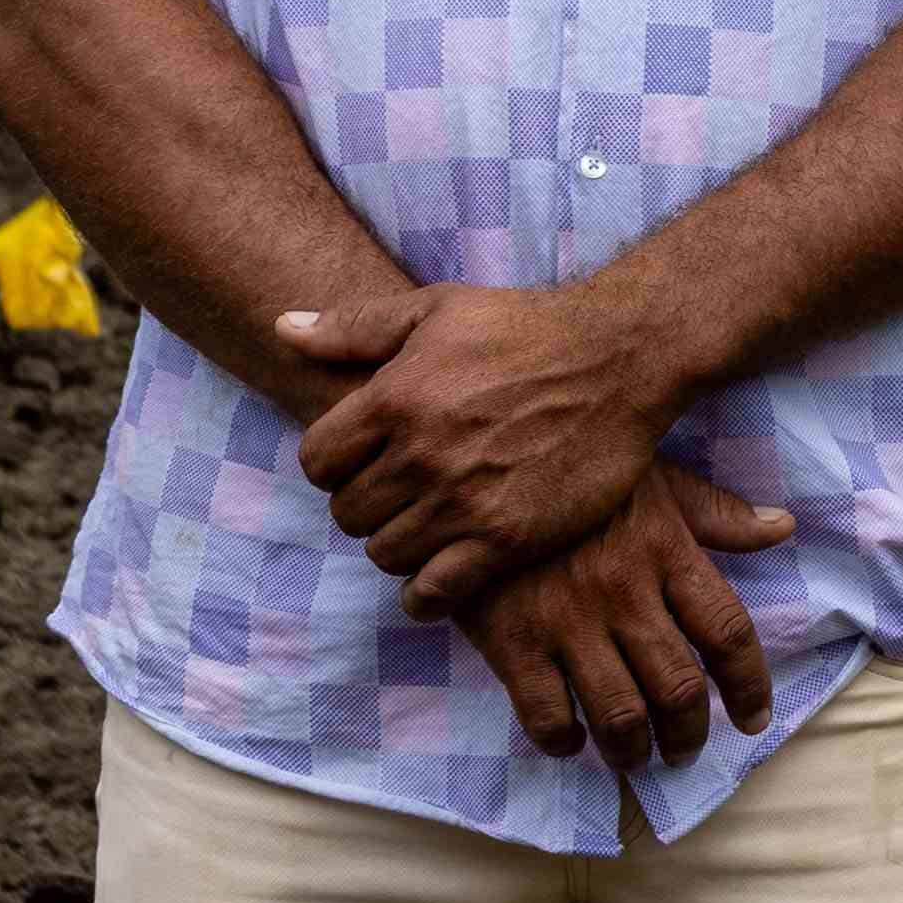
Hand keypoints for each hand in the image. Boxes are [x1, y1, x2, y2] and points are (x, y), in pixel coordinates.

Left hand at [282, 278, 681, 584]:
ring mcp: (463, 501)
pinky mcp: (506, 538)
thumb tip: (282, 327)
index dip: (333, 465)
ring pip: (385, 553)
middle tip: (400, 494)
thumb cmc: (526, 326)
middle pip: (347, 512)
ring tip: (426, 525)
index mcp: (394, 396)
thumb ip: (354, 325)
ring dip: (398, 544)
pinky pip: (433, 592)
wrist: (620, 358)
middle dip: (365, 505)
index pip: (316, 461)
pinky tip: (438, 576)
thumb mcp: (436, 308)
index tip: (363, 462)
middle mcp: (421, 453)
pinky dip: (424, 595)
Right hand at [453, 465, 802, 765]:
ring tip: (634, 756)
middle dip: (689, 734)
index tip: (754, 719)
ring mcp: (566, 620)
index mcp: (666, 550)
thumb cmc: (573, 475)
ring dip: (633, 751)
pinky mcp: (512, 640)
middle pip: (679, 689)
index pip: (727, 634)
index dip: (750, 687)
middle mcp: (624, 591)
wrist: (473, 473)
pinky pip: (547, 716)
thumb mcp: (654, 478)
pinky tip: (570, 737)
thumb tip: (782, 527)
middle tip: (684, 749)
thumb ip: (717, 512)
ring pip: (621, 715)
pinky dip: (564, 741)